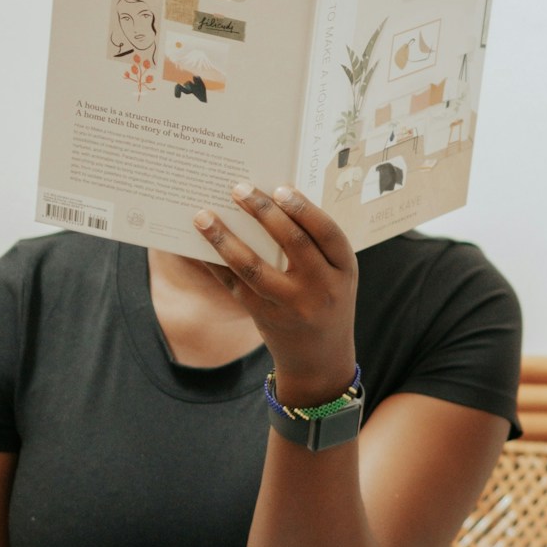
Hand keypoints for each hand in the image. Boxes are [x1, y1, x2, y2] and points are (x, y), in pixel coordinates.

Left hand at [190, 182, 358, 407]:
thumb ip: (313, 244)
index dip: (303, 208)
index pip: (327, 232)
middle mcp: (322, 288)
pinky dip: (216, 264)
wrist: (321, 359)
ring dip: (225, 239)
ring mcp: (293, 306)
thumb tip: (266, 202)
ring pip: (254, 267)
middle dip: (263, 211)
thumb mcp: (334, 274)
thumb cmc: (325, 300)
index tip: (279, 187)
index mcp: (345, 270)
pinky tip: (200, 246)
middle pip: (292, 242)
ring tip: (204, 216)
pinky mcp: (266, 318)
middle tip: (238, 188)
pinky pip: (236, 286)